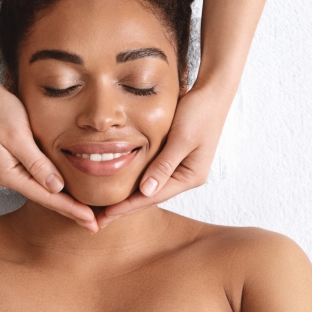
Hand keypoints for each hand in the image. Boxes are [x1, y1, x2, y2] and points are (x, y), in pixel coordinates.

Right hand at [0, 82, 97, 231]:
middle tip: (94, 226)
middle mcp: (11, 176)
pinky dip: (58, 188)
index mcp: (9, 174)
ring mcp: (14, 169)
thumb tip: (56, 187)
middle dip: (71, 212)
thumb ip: (37, 163)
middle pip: (46, 199)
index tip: (90, 220)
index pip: (46, 197)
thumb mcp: (18, 136)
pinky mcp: (19, 160)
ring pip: (45, 191)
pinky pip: (43, 179)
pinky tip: (69, 192)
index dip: (70, 209)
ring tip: (86, 215)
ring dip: (66, 202)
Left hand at [97, 82, 233, 227]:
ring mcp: (182, 166)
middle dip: (126, 207)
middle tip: (99, 220)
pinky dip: (136, 179)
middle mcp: (187, 175)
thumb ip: (164, 165)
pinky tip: (122, 184)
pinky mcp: (175, 155)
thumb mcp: (181, 139)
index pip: (153, 196)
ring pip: (151, 186)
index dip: (128, 207)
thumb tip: (146, 191)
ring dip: (130, 196)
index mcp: (191, 176)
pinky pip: (152, 172)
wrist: (213, 92)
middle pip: (151, 196)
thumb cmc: (200, 112)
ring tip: (106, 208)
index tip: (106, 216)